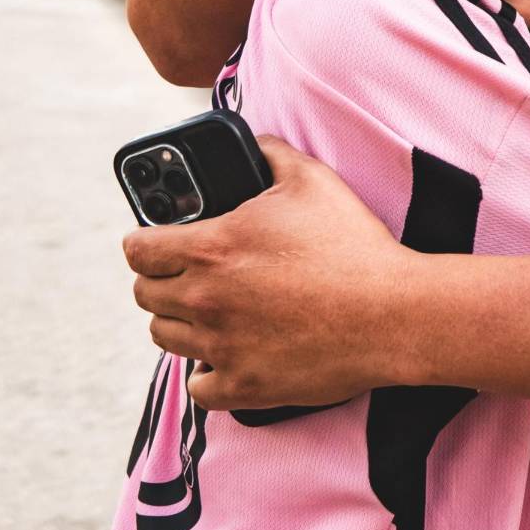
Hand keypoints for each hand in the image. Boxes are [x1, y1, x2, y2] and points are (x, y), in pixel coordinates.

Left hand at [123, 139, 425, 409]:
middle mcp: (206, 300)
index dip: (141, 241)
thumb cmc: (353, 245)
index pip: (138, 250)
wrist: (391, 313)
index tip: (152, 242)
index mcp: (213, 248)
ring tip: (209, 309)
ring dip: (179, 321)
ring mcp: (222, 347)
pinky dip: (207, 371)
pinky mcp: (243, 385)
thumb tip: (254, 143)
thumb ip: (271, 153)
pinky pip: (198, 387)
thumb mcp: (313, 180)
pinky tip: (227, 352)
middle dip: (159, 279)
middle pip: (145, 295)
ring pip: (165, 338)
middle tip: (186, 272)